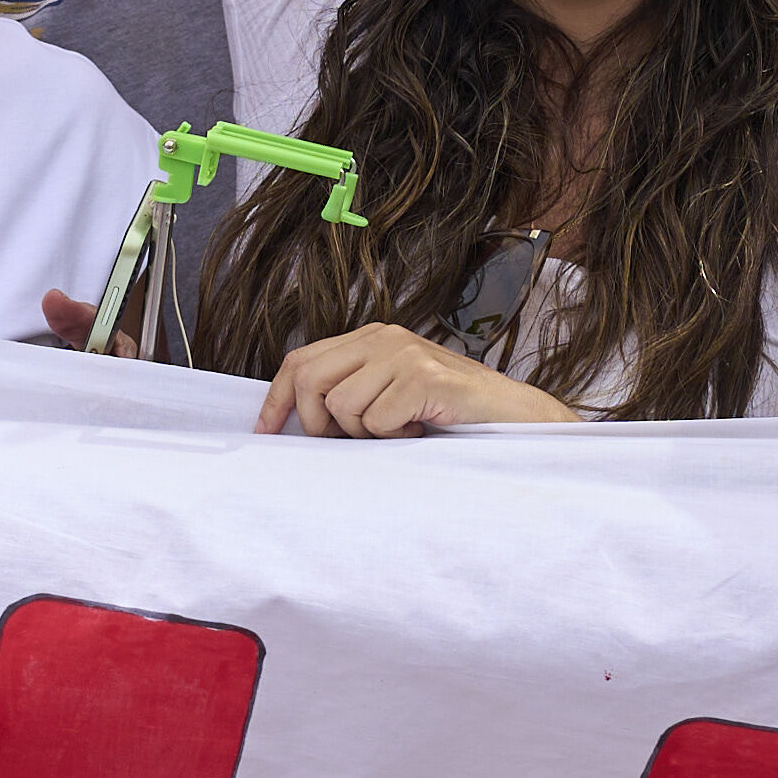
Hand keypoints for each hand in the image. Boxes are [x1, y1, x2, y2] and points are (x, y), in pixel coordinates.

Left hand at [258, 322, 576, 435]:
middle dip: (317, 423)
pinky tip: (421, 428)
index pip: (301, 360)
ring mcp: (404, 354)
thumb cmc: (448, 410)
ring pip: (342, 407)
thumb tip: (299, 419)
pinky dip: (395, 437)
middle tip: (352, 440)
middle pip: (311, 381)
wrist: (512, 414)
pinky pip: (377, 421)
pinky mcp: (423, 378)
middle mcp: (384, 337)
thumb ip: (352, 391)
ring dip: (366, 434)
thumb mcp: (391, 392)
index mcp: (370, 338)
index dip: (277, 399)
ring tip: (402, 428)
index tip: (265, 432)